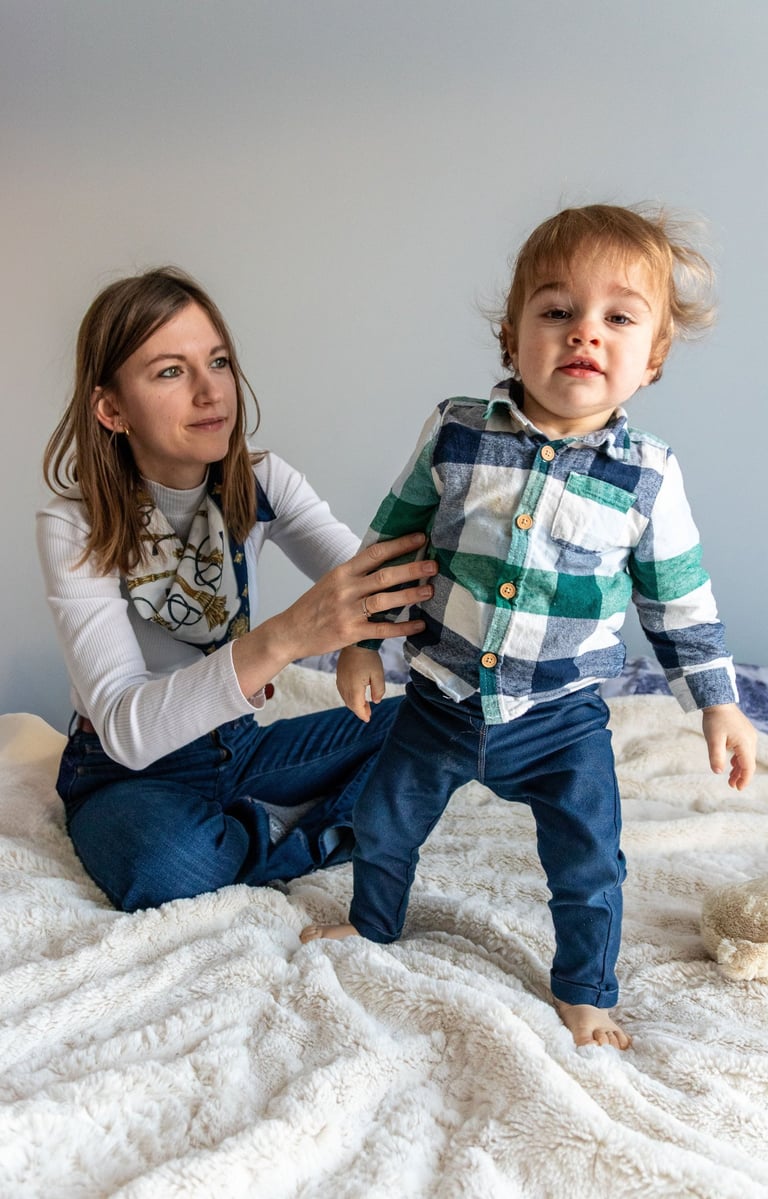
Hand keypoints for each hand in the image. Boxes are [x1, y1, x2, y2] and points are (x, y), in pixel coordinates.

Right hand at [276, 531, 435, 657]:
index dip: (399, 544)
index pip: (375, 553)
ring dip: (411, 595)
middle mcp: (346, 589)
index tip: (420, 538)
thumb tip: (385, 560)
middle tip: (433, 565)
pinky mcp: (350, 633)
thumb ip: (356, 573)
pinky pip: (382, 630)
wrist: (290, 631)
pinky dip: (403, 627)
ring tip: (431, 591)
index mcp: (342, 572)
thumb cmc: (314, 605)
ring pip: (386, 600)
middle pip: (385, 576)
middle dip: (412, 569)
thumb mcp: (331, 582)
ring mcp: (348, 611)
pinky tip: (419, 625)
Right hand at [337, 645, 385, 721]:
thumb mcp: (378, 675)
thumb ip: (378, 690)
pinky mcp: (339, 675)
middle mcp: (344, 686)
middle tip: (368, 714)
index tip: (368, 719)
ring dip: (354, 704)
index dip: (363, 714)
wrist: (356, 642)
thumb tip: (376, 701)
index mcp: (354, 688)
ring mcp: (340, 680)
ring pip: (346, 698)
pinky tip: (355, 694)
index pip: (357, 707)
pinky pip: (342, 690)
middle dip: (359, 710)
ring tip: (363, 705)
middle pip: (350, 704)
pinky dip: (349, 696)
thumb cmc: (369, 658)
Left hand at [702, 703, 757, 789]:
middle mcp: (750, 740)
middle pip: (748, 763)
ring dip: (739, 768)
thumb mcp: (713, 740)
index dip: (744, 779)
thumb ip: (716, 757)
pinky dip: (739, 759)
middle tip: (731, 785)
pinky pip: (744, 750)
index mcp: (745, 743)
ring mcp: (748, 736)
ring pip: (746, 757)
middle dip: (741, 776)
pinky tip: (731, 764)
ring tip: (730, 778)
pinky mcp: (744, 733)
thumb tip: (718, 772)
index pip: (748, 766)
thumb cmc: (715, 720)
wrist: (718, 701)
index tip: (738, 788)